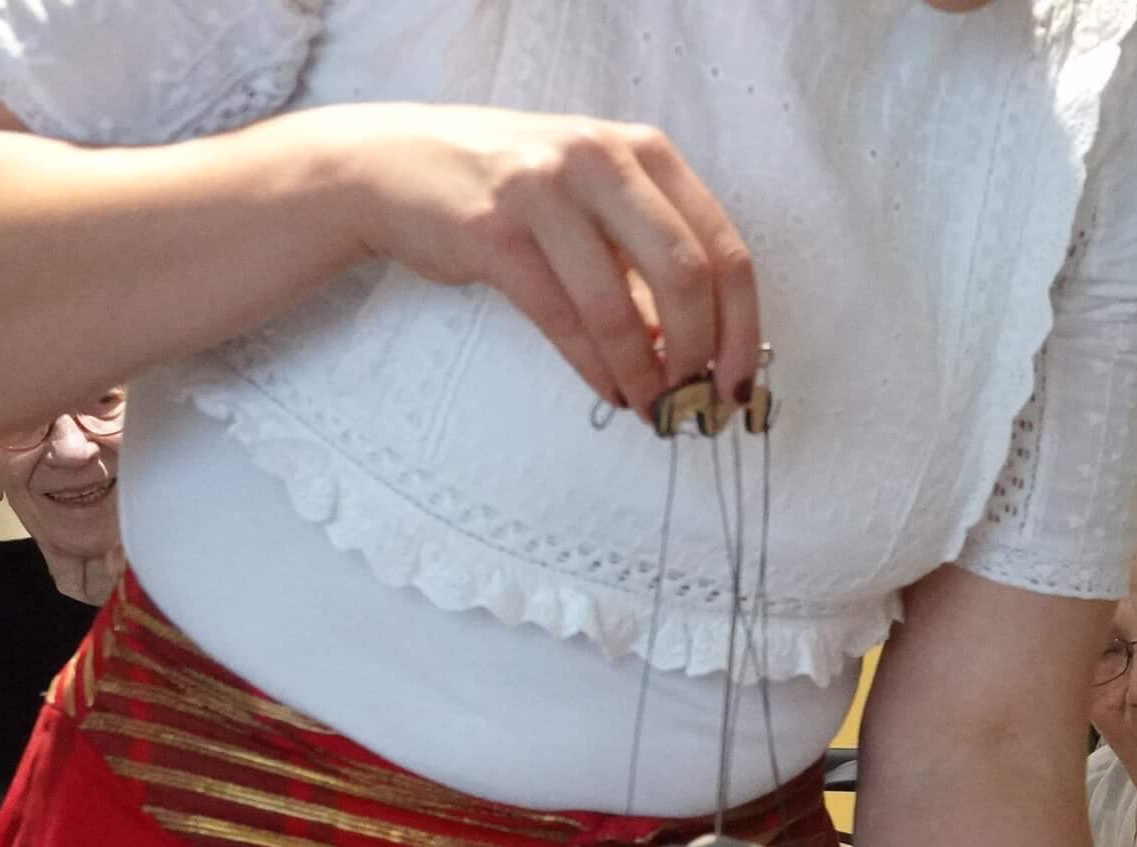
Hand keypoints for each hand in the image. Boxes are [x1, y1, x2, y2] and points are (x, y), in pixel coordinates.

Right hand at [295, 102, 759, 414]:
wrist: (391, 164)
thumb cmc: (511, 189)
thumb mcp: (594, 197)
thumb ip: (650, 254)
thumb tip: (704, 346)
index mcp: (642, 151)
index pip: (724, 248)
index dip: (744, 327)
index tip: (742, 382)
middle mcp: (600, 160)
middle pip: (687, 276)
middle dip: (699, 354)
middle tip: (696, 400)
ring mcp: (545, 192)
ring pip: (621, 309)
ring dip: (644, 374)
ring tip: (649, 406)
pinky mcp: (494, 234)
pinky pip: (564, 322)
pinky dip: (597, 369)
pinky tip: (610, 390)